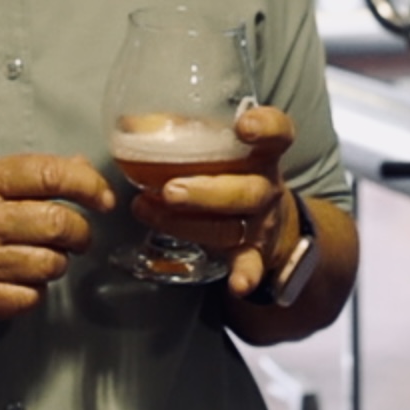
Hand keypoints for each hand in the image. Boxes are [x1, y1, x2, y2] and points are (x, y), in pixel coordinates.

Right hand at [0, 152, 119, 320]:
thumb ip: (30, 175)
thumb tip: (83, 171)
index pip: (51, 175)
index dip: (89, 186)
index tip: (103, 199)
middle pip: (58, 224)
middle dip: (80, 232)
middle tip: (77, 236)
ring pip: (51, 264)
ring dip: (57, 262)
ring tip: (40, 256)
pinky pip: (33, 296)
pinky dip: (35, 289)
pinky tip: (19, 278)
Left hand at [134, 103, 302, 297]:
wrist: (271, 220)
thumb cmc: (234, 173)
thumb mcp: (221, 148)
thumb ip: (183, 132)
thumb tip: (131, 123)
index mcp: (262, 153)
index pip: (279, 133)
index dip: (266, 127)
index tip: (245, 125)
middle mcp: (266, 187)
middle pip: (247, 190)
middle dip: (205, 191)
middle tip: (170, 189)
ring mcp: (262, 223)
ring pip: (232, 226)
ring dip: (190, 224)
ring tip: (152, 213)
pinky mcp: (254, 252)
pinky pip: (251, 264)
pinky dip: (246, 275)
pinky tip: (238, 286)